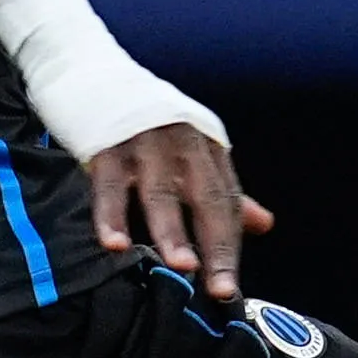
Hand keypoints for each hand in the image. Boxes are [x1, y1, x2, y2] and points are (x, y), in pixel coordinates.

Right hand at [89, 120, 268, 301]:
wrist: (92, 69)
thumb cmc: (147, 121)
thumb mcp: (191, 150)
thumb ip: (222, 191)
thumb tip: (264, 224)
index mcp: (208, 150)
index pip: (227, 204)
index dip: (229, 246)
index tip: (229, 288)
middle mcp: (183, 145)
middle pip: (207, 200)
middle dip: (216, 246)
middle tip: (220, 288)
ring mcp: (145, 143)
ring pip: (162, 193)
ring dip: (172, 232)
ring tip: (182, 266)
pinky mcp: (106, 145)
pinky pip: (110, 186)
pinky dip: (111, 216)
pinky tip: (114, 245)